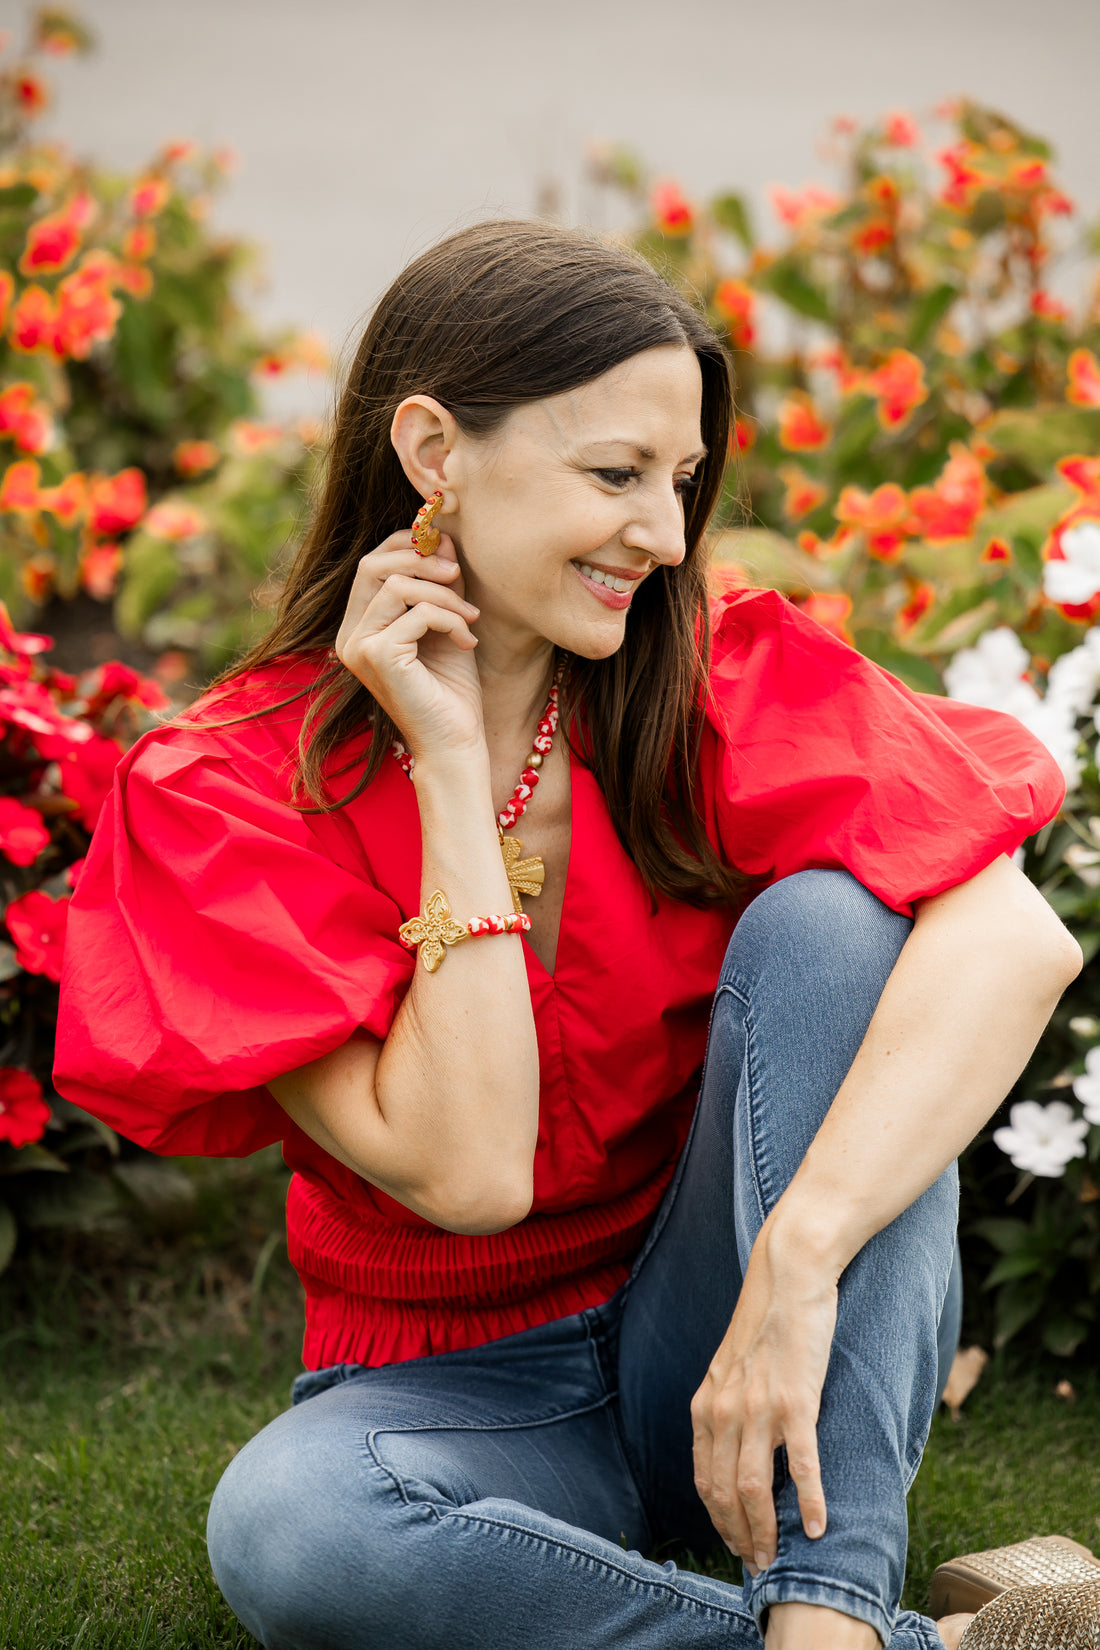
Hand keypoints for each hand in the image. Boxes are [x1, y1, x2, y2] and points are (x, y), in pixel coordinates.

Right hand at [335, 527, 484, 762]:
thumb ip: (441, 582)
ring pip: (398, 585)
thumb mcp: (448, 622)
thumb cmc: (451, 689)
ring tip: (470, 619)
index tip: (447, 553)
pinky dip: (449, 619)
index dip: (407, 546)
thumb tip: (442, 536)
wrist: (456, 741)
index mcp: (358, 626)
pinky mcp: (377, 656)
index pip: (371, 563)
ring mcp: (358, 647)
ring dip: (445, 596)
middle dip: (422, 560)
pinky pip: (417, 612)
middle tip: (458, 575)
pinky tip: (468, 641)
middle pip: (372, 565)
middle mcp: (349, 636)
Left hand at [690, 1225, 836, 1573]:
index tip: (735, 1542)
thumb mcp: (732, 1367)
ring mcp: (759, 1408)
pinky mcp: (796, 1401)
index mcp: (707, 1404)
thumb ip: (728, 1406)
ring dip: (765, 1531)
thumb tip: (735, 1447)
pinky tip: (817, 1527)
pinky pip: (800, 1465)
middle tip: (758, 1563)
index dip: (718, 1518)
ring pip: (753, 1488)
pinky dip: (808, 1502)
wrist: (788, 1276)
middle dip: (739, 1536)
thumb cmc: (766, 1321)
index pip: (704, 1479)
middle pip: (724, 1493)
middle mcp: (725, 1410)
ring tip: (778, 1557)